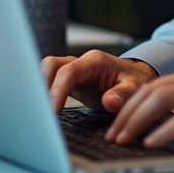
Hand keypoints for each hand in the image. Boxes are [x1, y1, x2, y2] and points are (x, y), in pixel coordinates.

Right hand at [42, 50, 157, 112]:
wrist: (135, 78)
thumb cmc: (134, 81)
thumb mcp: (134, 88)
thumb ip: (123, 95)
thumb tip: (110, 102)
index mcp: (95, 61)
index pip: (69, 71)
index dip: (58, 90)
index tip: (54, 109)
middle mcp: (80, 62)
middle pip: (51, 65)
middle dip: (41, 85)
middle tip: (40, 110)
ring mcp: (73, 70)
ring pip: (47, 71)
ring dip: (40, 88)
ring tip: (38, 111)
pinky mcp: (69, 81)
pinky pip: (50, 81)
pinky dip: (44, 93)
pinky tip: (43, 109)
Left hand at [104, 66, 173, 148]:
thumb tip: (163, 126)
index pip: (156, 85)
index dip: (131, 104)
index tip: (116, 124)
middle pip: (154, 90)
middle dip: (127, 113)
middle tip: (113, 134)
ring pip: (164, 99)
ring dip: (138, 121)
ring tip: (125, 139)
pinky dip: (165, 129)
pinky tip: (153, 141)